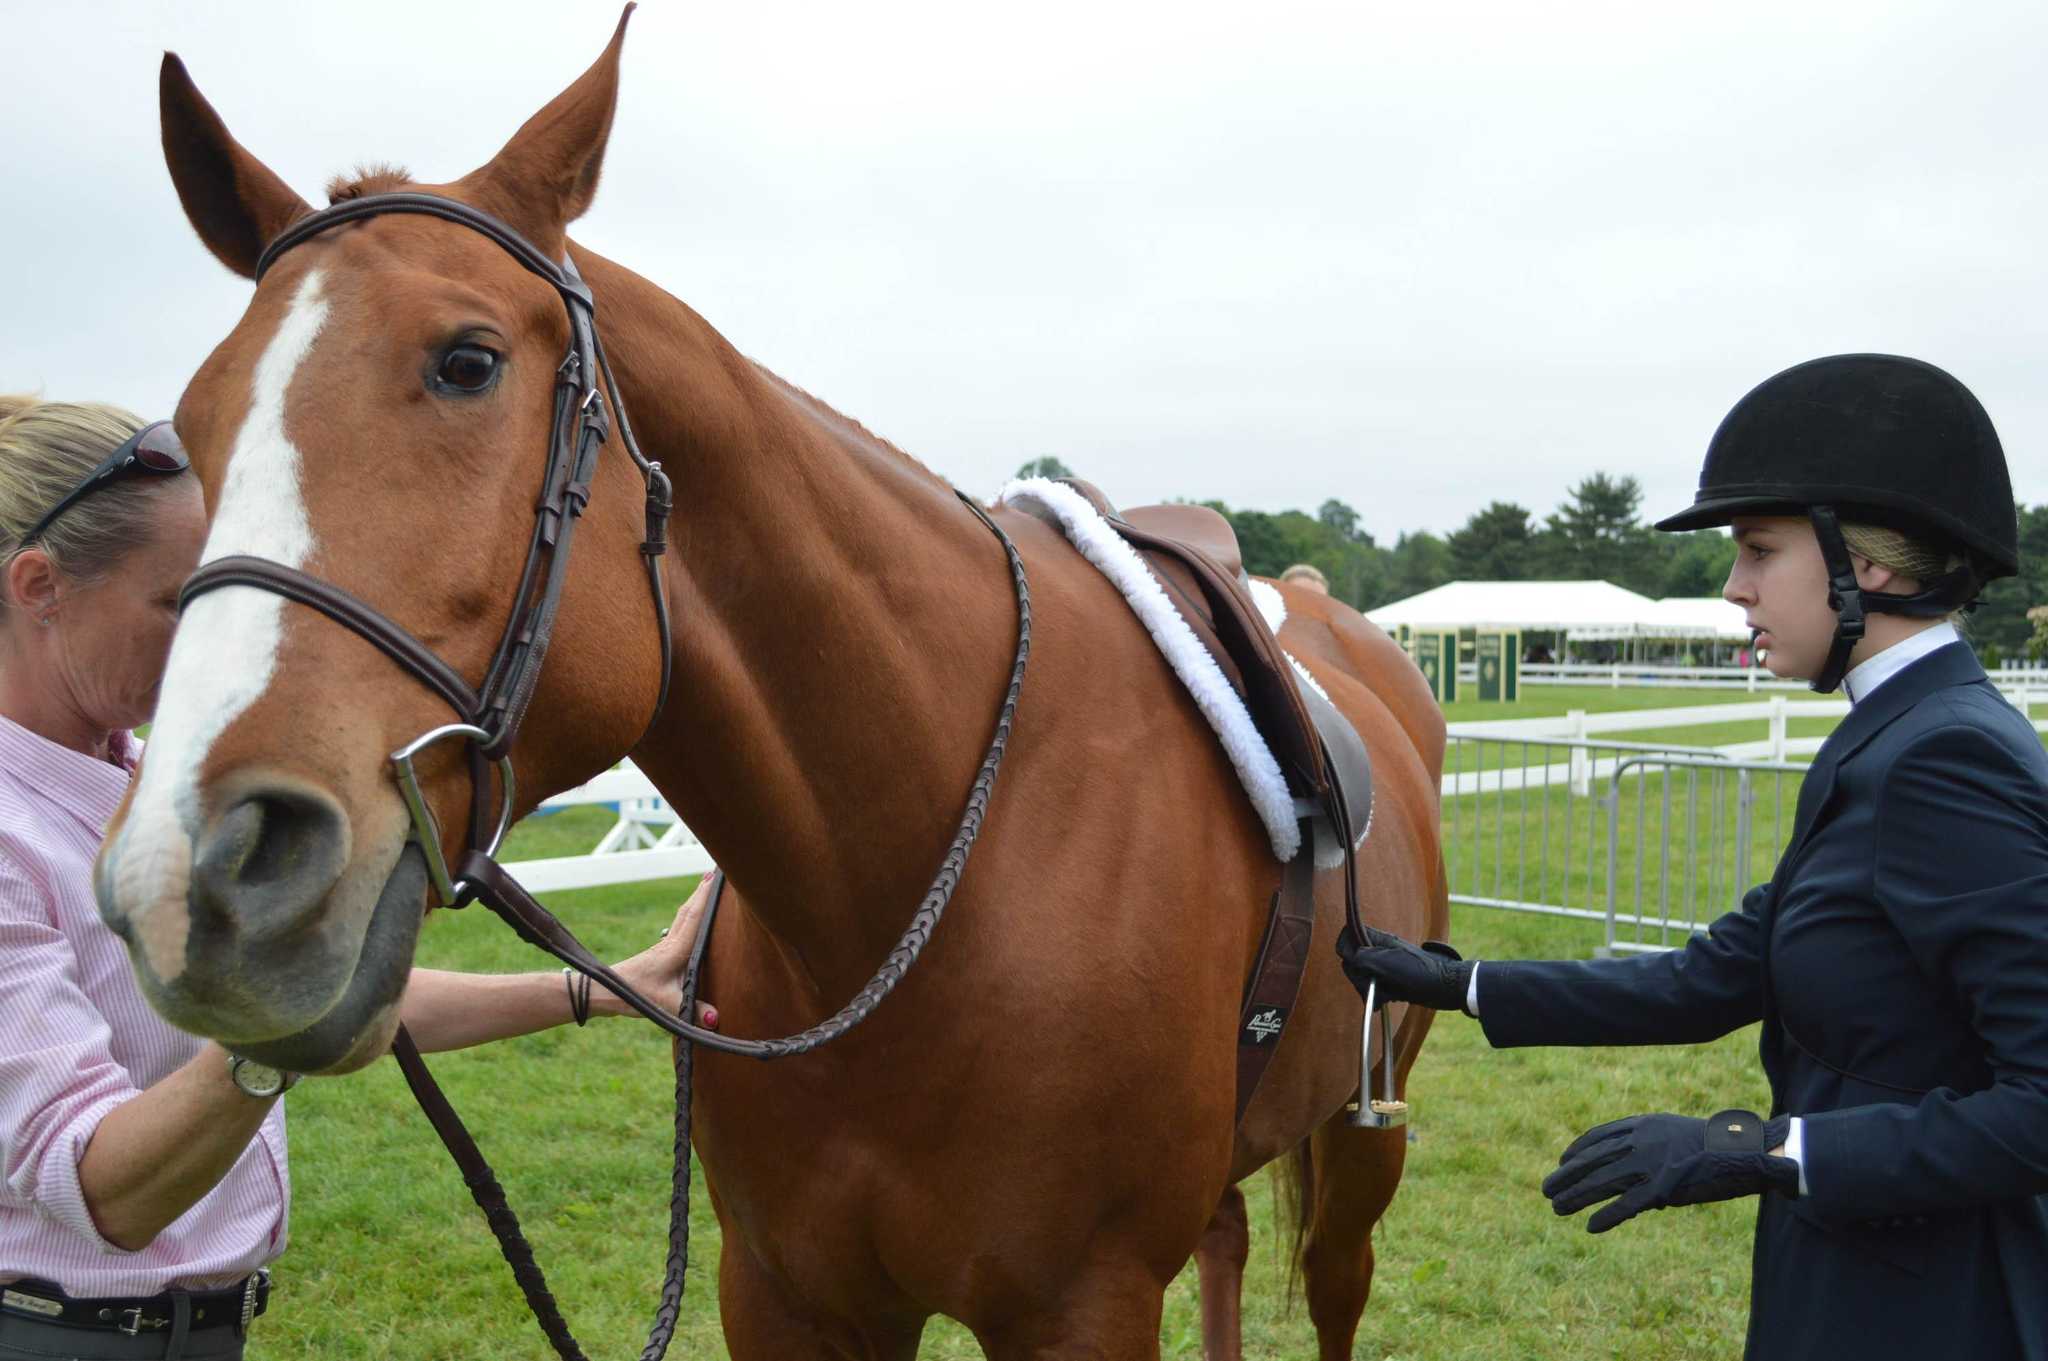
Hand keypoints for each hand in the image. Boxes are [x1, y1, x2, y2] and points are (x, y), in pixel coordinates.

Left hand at [599, 874, 720, 1026]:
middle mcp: (670, 943)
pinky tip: (688, 924)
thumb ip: (694, 1011)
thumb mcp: (667, 1005)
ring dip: (694, 902)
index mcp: (676, 950)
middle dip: (703, 892)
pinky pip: (678, 928)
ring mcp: (662, 948)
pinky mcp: (658, 955)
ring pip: (682, 918)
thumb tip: (716, 1020)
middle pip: (689, 911)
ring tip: (704, 889)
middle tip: (715, 874)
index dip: (708, 896)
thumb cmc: (634, 995)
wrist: (603, 991)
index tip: (718, 876)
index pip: (696, 917)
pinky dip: (687, 917)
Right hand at [1334, 924, 1472, 1013]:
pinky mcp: (1390, 982)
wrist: (1446, 988)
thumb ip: (1363, 957)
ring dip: (1369, 990)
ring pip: (1361, 977)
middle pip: (1352, 962)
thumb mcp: (1388, 961)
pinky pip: (1372, 989)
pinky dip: (1376, 997)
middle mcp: (1378, 952)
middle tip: (1374, 983)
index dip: (1346, 950)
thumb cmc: (1420, 972)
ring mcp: (1384, 967)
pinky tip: (1386, 1000)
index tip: (1356, 963)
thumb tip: (1349, 958)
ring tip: (1385, 995)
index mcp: (1377, 940)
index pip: (1348, 937)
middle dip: (1359, 977)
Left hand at [1542, 1109, 1795, 1232]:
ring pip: (1603, 1181)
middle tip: (1546, 1189)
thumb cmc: (1715, 1146)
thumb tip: (1634, 1177)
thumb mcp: (1676, 1137)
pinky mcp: (1664, 1187)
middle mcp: (1641, 1140)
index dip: (1578, 1151)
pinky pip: (1628, 1204)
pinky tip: (1591, 1227)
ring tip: (1556, 1208)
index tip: (1562, 1162)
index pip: (1599, 1136)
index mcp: (1644, 1124)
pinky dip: (1608, 1216)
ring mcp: (1652, 1163)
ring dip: (1577, 1196)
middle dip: (1567, 1175)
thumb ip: (1650, 1148)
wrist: (1748, 1151)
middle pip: (1593, 1159)